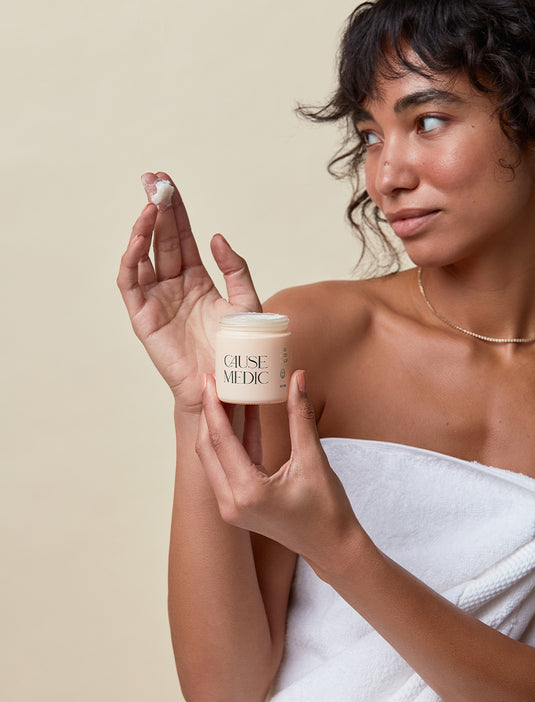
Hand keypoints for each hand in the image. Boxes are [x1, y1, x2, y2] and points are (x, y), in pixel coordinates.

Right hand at [117, 172, 260, 411]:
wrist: (226, 385)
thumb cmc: (238, 350)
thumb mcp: (246, 302)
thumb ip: (235, 269)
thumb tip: (217, 237)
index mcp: (197, 280)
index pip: (182, 237)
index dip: (175, 210)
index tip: (169, 182)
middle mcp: (174, 285)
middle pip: (161, 239)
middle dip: (156, 208)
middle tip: (153, 179)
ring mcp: (157, 299)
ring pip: (144, 256)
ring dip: (144, 228)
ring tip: (149, 202)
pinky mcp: (143, 316)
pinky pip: (132, 283)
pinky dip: (132, 259)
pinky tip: (140, 238)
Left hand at [195, 371, 361, 572]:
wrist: (332, 547)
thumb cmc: (327, 510)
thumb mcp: (314, 459)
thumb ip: (301, 416)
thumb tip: (297, 378)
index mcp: (248, 493)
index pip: (221, 440)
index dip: (213, 406)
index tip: (209, 380)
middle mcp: (231, 503)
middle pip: (208, 448)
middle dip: (209, 413)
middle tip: (213, 381)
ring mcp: (231, 508)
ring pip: (214, 459)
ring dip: (218, 427)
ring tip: (225, 395)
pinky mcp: (237, 507)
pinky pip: (226, 468)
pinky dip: (232, 443)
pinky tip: (243, 417)